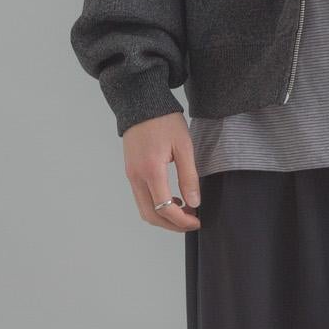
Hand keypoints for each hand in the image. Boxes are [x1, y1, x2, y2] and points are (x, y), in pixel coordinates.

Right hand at [123, 112, 201, 230]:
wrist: (141, 103)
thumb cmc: (164, 121)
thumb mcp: (184, 146)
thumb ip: (189, 176)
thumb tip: (194, 203)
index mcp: (151, 170)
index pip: (165, 208)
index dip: (182, 221)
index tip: (197, 221)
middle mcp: (136, 177)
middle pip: (151, 215)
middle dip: (172, 225)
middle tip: (191, 222)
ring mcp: (131, 175)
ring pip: (144, 209)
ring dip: (163, 217)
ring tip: (184, 211)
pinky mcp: (130, 172)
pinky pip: (141, 198)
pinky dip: (155, 206)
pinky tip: (172, 198)